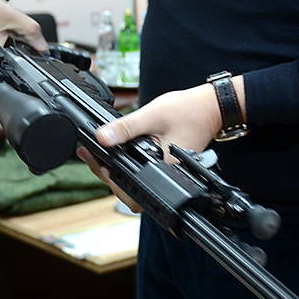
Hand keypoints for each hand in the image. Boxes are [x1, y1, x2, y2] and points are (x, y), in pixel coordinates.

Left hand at [75, 80, 235, 211]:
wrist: (210, 109)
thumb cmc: (188, 112)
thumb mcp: (153, 116)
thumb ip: (127, 128)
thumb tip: (102, 137)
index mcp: (161, 170)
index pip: (125, 186)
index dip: (103, 173)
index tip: (89, 156)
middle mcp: (164, 179)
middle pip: (125, 189)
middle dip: (104, 173)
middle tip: (88, 153)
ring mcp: (164, 176)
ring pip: (132, 185)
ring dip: (114, 171)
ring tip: (96, 153)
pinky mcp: (163, 169)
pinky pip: (140, 175)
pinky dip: (125, 166)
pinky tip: (116, 153)